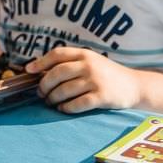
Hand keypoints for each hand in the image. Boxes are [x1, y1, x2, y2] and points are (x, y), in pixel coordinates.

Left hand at [25, 47, 140, 113]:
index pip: (57, 54)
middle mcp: (89, 64)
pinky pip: (78, 103)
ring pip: (65, 89)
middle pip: (58, 73)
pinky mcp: (102, 96)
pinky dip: (67, 107)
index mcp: (83, 53)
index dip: (40, 62)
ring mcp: (96, 80)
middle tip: (40, 93)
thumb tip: (39, 70)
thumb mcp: (89, 61)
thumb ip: (70, 63)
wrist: (134, 86)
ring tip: (49, 102)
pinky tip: (62, 109)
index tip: (29, 70)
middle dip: (45, 84)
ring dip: (53, 98)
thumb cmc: (105, 74)